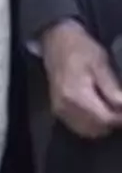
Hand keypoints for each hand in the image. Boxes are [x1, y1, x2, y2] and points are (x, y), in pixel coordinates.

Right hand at [41, 19, 121, 138]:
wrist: (56, 41)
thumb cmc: (81, 49)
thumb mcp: (100, 63)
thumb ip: (112, 88)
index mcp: (76, 93)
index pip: (106, 118)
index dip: (121, 117)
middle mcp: (65, 105)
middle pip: (98, 128)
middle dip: (114, 121)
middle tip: (119, 107)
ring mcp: (59, 109)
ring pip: (89, 131)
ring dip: (104, 125)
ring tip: (113, 110)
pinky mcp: (58, 110)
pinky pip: (79, 127)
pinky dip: (93, 125)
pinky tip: (99, 112)